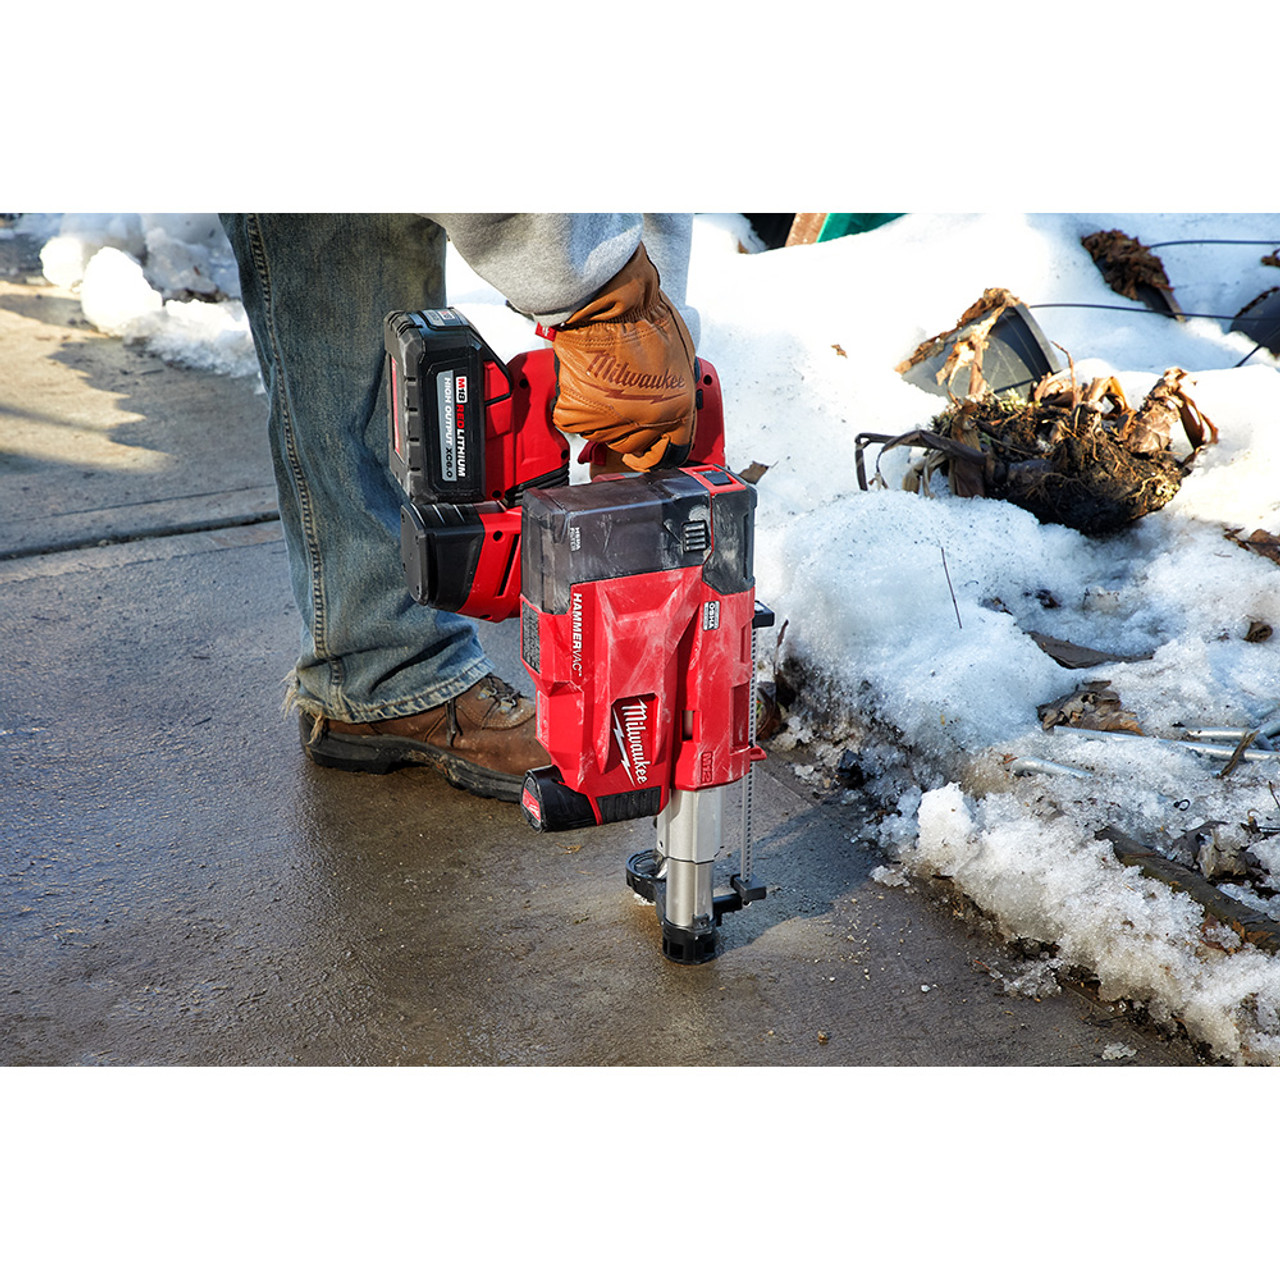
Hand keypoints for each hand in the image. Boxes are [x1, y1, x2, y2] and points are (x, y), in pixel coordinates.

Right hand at [546, 244, 695, 470]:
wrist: (609, 302)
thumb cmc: (644, 318)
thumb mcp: (681, 360)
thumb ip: (676, 395)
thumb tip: (671, 413)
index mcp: (676, 411)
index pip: (670, 452)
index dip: (659, 451)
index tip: (649, 452)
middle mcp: (645, 421)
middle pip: (634, 446)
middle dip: (629, 428)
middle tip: (622, 400)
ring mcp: (609, 421)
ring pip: (604, 434)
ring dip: (603, 415)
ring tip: (604, 381)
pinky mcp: (578, 413)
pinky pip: (576, 421)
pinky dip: (577, 405)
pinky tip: (586, 381)